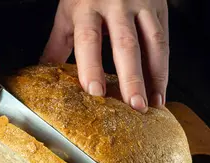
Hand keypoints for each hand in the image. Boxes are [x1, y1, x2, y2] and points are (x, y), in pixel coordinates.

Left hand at [42, 0, 168, 111]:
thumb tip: (44, 74)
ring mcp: (141, 5)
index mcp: (87, 7)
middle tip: (133, 105)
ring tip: (152, 104)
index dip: (92, 67)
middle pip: (125, 45)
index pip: (89, 40)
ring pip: (153, 43)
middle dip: (131, 78)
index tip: (94, 91)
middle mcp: (117, 5)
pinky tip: (160, 90)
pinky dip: (164, 69)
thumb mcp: (68, 12)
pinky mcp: (159, 8)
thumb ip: (57, 44)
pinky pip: (165, 41)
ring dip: (155, 77)